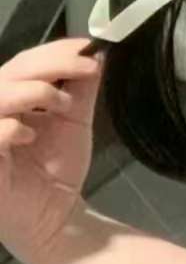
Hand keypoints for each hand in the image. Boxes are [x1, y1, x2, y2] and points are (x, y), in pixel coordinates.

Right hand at [0, 37, 102, 263]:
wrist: (57, 216)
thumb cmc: (58, 169)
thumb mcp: (75, 119)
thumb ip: (82, 87)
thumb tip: (97, 52)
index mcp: (11, 101)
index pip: (22, 63)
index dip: (53, 50)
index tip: (87, 47)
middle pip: (9, 72)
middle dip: (52, 64)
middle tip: (87, 69)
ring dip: (34, 91)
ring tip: (62, 104)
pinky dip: (11, 128)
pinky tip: (31, 134)